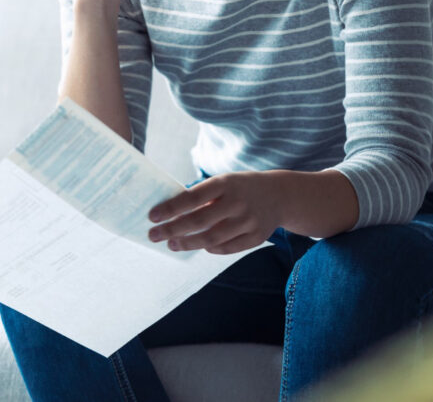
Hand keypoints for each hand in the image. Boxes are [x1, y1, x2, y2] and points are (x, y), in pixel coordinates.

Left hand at [146, 171, 283, 254]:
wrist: (280, 195)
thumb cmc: (241, 188)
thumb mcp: (223, 182)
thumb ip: (201, 195)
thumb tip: (169, 211)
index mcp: (225, 183)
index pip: (192, 198)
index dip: (170, 209)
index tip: (152, 217)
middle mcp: (237, 202)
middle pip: (199, 221)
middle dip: (173, 230)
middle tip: (154, 236)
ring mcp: (248, 221)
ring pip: (211, 239)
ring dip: (187, 243)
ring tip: (172, 244)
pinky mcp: (256, 237)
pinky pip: (226, 248)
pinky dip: (210, 249)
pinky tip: (199, 246)